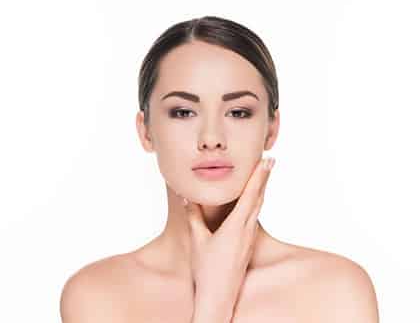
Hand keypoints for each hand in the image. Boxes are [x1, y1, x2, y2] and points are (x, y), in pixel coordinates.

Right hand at [182, 157, 274, 314]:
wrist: (219, 296)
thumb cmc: (207, 270)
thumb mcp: (197, 240)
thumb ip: (193, 217)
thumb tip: (187, 198)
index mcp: (236, 226)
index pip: (251, 195)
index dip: (259, 176)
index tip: (267, 161)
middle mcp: (247, 230)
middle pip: (260, 198)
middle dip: (264, 178)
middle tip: (269, 161)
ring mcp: (250, 239)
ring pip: (259, 208)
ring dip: (261, 190)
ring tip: (263, 177)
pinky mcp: (248, 245)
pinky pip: (254, 218)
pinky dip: (256, 204)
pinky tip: (253, 203)